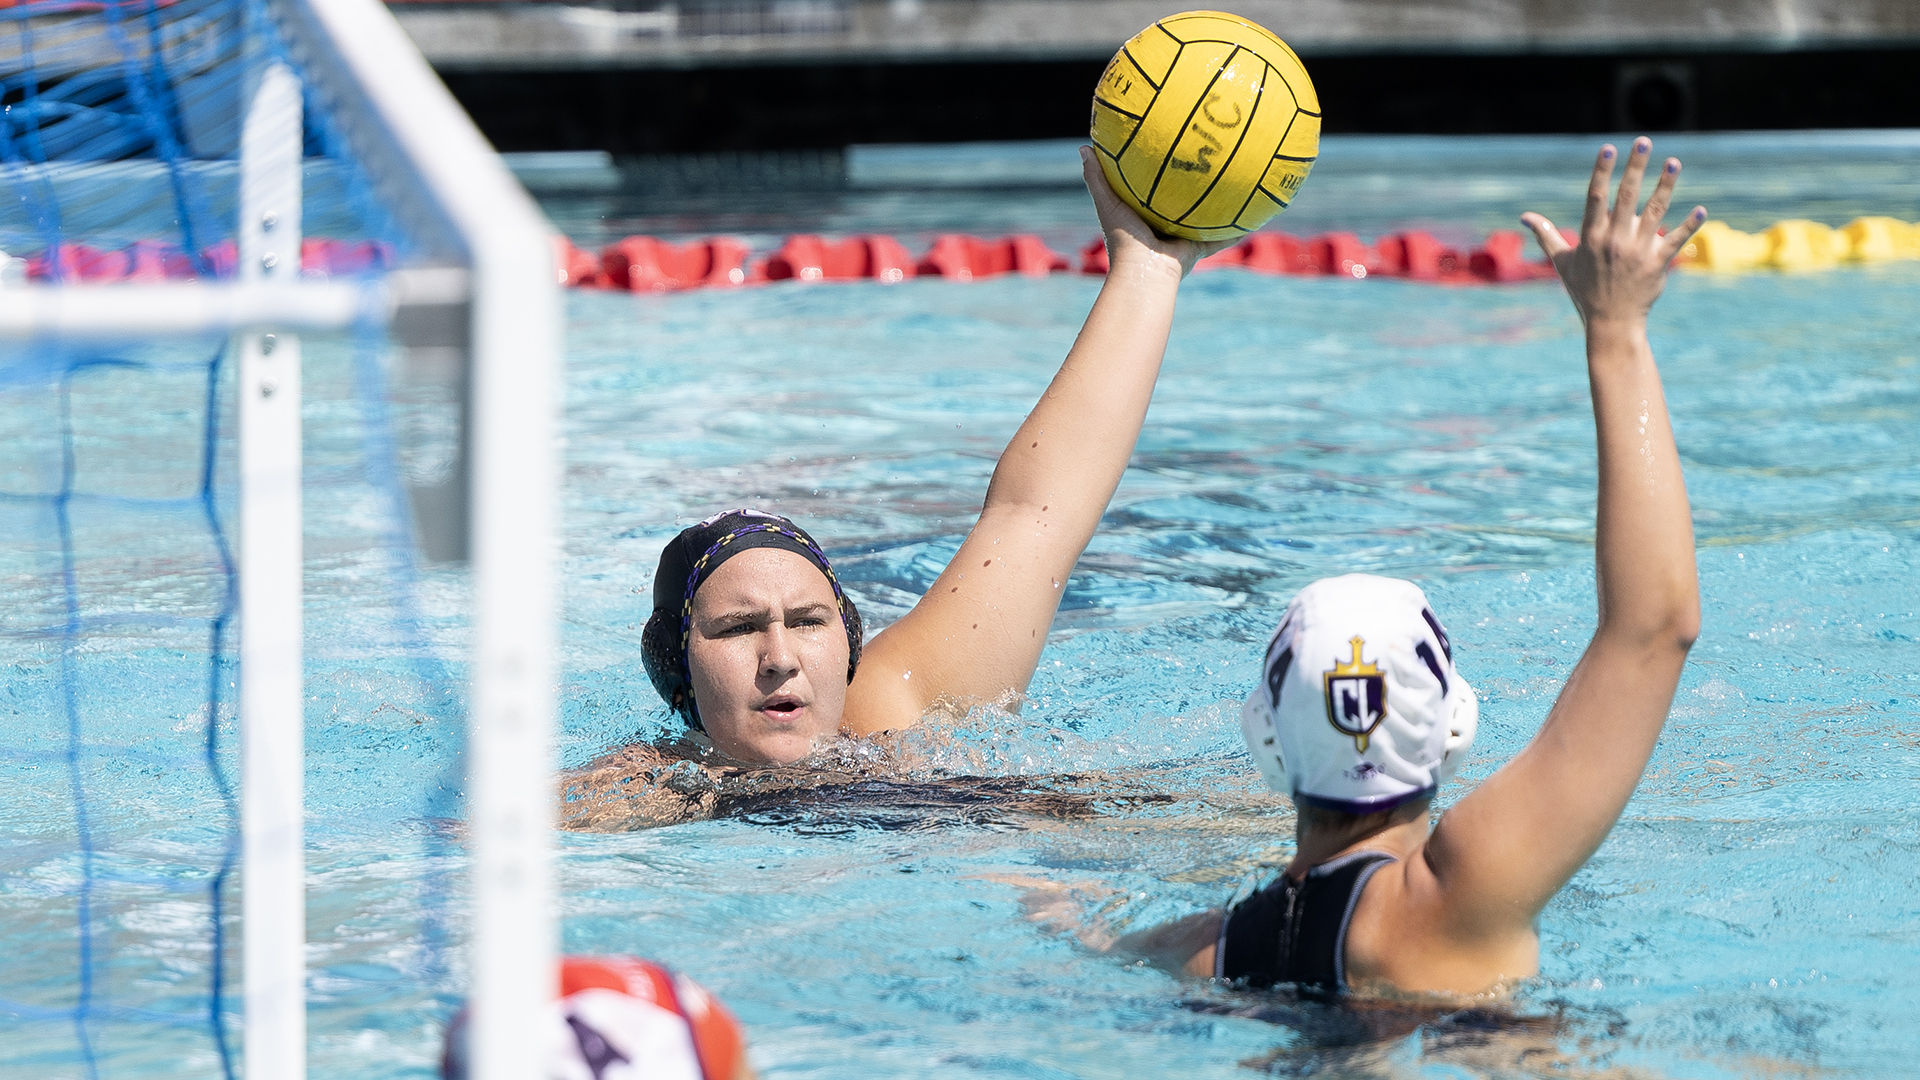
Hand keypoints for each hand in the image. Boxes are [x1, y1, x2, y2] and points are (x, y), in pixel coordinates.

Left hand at [1080, 146, 1238, 278]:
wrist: (1143, 272)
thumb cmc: (1123, 238)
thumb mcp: (1108, 202)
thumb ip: (1097, 177)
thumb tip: (1085, 146)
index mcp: (1143, 219)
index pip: (1151, 193)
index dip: (1158, 177)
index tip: (1166, 155)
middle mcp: (1163, 230)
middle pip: (1180, 206)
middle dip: (1189, 191)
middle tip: (1202, 165)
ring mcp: (1181, 241)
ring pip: (1202, 222)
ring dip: (1215, 210)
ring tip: (1232, 188)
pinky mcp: (1197, 250)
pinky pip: (1220, 240)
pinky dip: (1234, 231)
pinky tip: (1251, 217)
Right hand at [1521, 137, 1705, 329]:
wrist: (1610, 322)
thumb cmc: (1584, 291)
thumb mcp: (1562, 262)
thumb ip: (1546, 236)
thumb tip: (1525, 217)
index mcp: (1591, 238)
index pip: (1596, 197)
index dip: (1602, 171)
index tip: (1609, 149)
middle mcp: (1614, 241)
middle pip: (1626, 196)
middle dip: (1635, 167)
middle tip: (1643, 142)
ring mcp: (1638, 251)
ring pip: (1655, 212)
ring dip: (1666, 185)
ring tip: (1673, 163)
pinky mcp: (1658, 264)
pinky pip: (1676, 240)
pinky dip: (1690, 225)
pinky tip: (1701, 209)